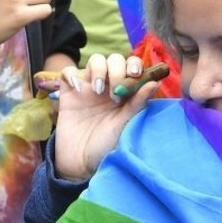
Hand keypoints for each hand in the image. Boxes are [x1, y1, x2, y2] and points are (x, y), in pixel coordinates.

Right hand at [54, 53, 156, 180]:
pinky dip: (72, 74)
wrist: (80, 163)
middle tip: (116, 92)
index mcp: (125, 92)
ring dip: (99, 70)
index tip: (135, 76)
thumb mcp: (124, 124)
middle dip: (117, 69)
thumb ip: (137, 102)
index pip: (132, 66)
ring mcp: (88, 87)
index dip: (134, 65)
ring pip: (95, 60)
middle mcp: (108, 86)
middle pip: (114, 59)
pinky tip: (77, 89)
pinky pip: (67, 72)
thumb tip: (154, 82)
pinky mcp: (68, 92)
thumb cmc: (106, 145)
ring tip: (98, 92)